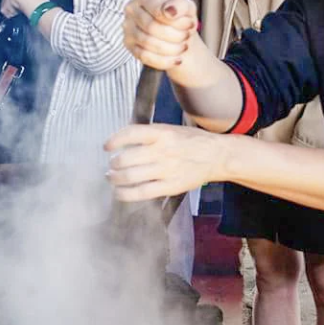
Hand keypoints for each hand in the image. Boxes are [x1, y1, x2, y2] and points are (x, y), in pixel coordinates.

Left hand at [104, 123, 230, 201]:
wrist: (217, 156)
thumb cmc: (191, 142)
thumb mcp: (170, 129)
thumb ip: (148, 135)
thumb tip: (121, 142)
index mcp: (162, 133)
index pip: (131, 133)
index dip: (114, 140)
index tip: (107, 146)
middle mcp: (163, 151)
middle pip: (126, 158)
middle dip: (113, 164)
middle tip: (111, 165)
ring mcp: (167, 170)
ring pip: (131, 176)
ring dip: (115, 178)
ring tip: (111, 178)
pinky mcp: (171, 186)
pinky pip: (142, 192)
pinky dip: (125, 194)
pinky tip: (119, 192)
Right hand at [123, 0, 199, 74]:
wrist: (178, 33)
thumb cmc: (180, 16)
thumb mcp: (187, 7)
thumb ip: (180, 5)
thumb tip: (169, 11)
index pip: (157, 9)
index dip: (176, 21)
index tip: (190, 23)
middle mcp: (131, 9)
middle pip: (151, 27)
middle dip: (175, 35)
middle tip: (187, 35)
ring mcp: (128, 28)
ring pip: (148, 43)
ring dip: (172, 48)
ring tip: (184, 45)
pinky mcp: (129, 45)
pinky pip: (145, 57)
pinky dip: (165, 60)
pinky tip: (177, 58)